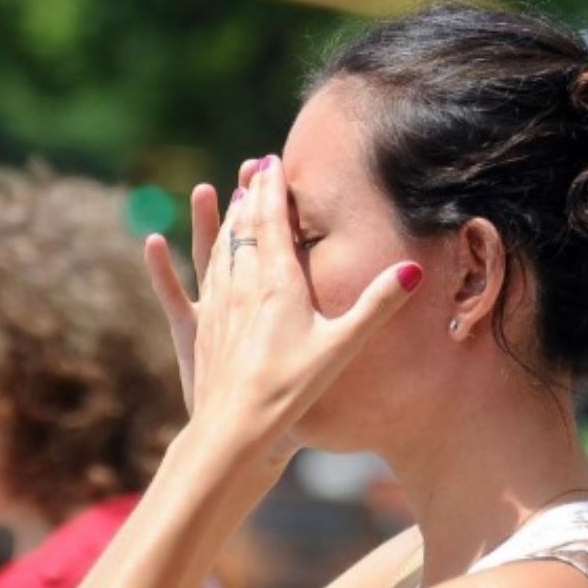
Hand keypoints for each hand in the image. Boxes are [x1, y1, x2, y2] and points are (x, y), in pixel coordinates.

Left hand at [142, 155, 422, 457]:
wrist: (236, 426)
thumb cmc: (293, 388)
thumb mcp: (342, 346)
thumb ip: (377, 305)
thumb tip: (412, 270)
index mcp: (277, 282)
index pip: (273, 221)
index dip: (273, 189)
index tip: (273, 160)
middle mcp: (243, 284)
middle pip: (244, 227)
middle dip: (252, 194)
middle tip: (255, 168)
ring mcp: (218, 304)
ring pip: (220, 248)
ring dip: (227, 218)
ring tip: (231, 197)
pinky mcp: (202, 327)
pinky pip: (197, 278)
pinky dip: (193, 255)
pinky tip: (175, 245)